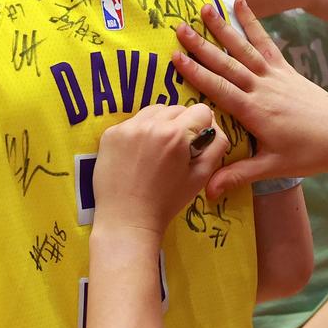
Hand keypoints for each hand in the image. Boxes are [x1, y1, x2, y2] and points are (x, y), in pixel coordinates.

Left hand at [93, 104, 227, 238]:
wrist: (127, 219)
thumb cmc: (168, 201)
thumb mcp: (202, 175)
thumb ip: (217, 145)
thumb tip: (214, 124)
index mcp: (177, 134)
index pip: (202, 110)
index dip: (203, 127)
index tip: (195, 144)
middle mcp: (151, 124)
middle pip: (178, 108)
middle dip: (182, 125)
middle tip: (176, 151)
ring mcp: (128, 127)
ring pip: (155, 110)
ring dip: (161, 124)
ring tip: (157, 150)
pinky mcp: (111, 133)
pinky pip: (134, 121)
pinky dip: (141, 132)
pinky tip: (139, 154)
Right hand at [173, 0, 327, 197]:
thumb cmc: (307, 155)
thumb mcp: (271, 167)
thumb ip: (237, 175)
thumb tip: (206, 191)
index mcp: (254, 112)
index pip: (219, 89)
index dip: (196, 73)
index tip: (174, 57)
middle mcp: (262, 88)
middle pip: (227, 64)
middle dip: (201, 45)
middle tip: (178, 27)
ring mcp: (275, 76)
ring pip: (244, 48)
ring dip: (223, 27)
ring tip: (204, 8)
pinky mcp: (286, 70)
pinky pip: (266, 43)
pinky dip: (252, 24)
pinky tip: (241, 5)